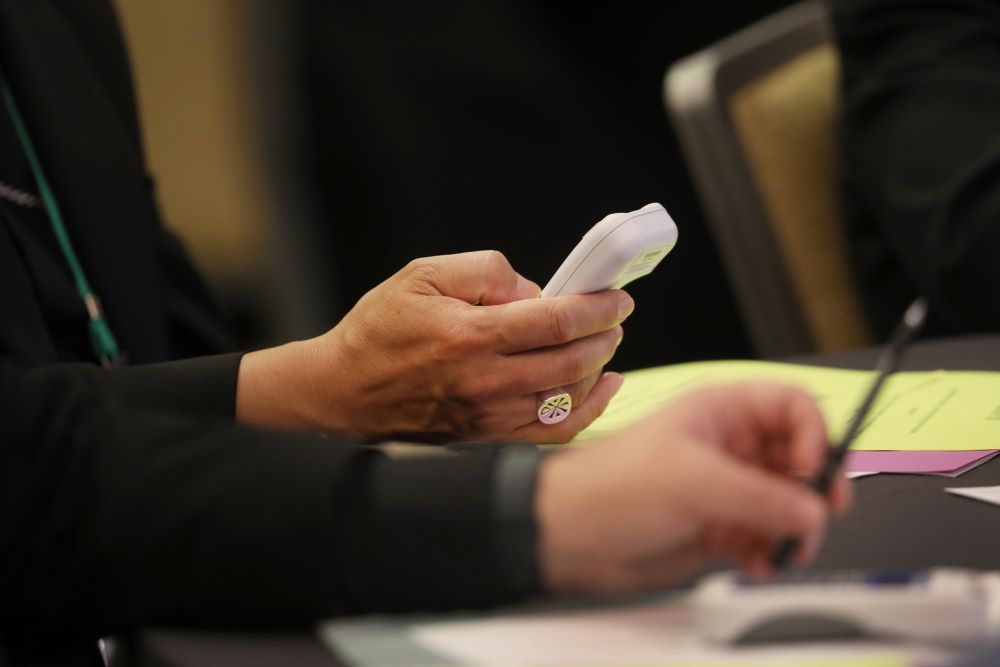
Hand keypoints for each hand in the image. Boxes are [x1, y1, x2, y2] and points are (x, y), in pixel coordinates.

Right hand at [236, 251, 632, 441]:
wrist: (343, 390)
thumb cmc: (379, 330)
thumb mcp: (423, 274)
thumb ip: (485, 271)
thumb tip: (533, 291)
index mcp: (470, 336)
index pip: (556, 320)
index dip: (596, 307)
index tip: (616, 297)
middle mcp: (485, 381)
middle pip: (571, 360)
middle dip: (604, 335)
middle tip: (615, 317)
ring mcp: (489, 415)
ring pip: (568, 397)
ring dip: (598, 368)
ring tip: (605, 344)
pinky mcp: (487, 436)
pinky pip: (552, 430)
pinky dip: (586, 409)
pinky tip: (600, 388)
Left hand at [536, 383, 851, 594]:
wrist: (570, 535)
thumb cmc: (609, 485)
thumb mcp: (689, 479)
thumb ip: (757, 495)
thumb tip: (811, 509)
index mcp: (721, 412)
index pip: (792, 407)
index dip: (815, 435)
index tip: (815, 472)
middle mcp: (730, 446)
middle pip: (799, 458)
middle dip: (812, 490)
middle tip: (816, 517)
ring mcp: (726, 487)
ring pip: (788, 502)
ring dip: (794, 528)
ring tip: (783, 549)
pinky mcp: (720, 526)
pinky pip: (766, 536)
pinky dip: (770, 551)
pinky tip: (757, 562)